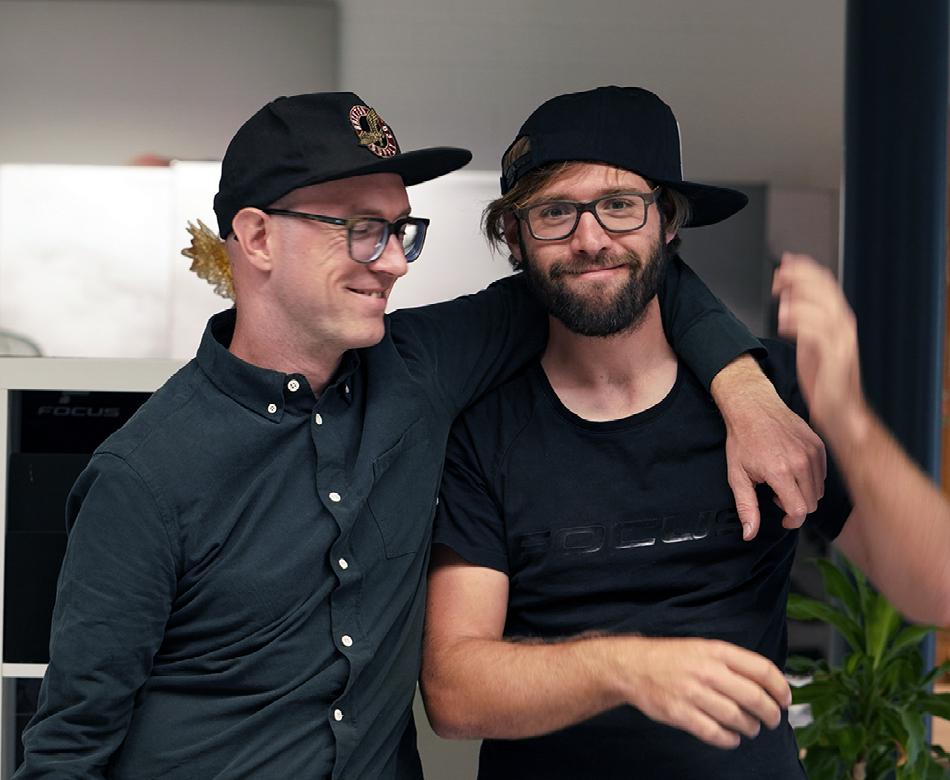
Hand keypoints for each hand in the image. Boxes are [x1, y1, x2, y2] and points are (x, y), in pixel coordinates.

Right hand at [612, 637, 790, 748]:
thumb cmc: (671, 658)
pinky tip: (730, 737)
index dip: (781, 688)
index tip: (786, 700)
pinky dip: (729, 740)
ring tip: (750, 728)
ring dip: (750, 728)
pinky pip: (714, 733)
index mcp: (717, 651)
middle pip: (755, 698)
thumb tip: (766, 684)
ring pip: (737, 718)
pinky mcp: (681, 713)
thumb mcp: (703, 648)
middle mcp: (708, 671)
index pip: (762, 670)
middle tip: (772, 720)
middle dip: (770, 714)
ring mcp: (694, 693)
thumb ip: (732, 663)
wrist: (633, 665)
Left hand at [711, 354, 825, 539]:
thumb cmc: (742, 441)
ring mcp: (813, 452)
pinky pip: (822, 474)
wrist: (753, 406)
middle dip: (795, 505)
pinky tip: (792, 468)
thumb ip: (746, 507)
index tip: (782, 519)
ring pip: (819, 490)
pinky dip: (810, 478)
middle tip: (775, 493)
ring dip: (803, 492)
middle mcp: (801, 462)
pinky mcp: (819, 445)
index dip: (792, 521)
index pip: (800, 511)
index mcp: (780, 472)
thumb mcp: (737, 476)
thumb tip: (749, 534)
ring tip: (782, 479)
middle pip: (812, 503)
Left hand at [772, 253, 867, 447]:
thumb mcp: (810, 343)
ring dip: (799, 299)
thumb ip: (801, 319)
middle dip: (800, 277)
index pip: (825, 283)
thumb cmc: (824, 378)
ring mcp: (841, 342)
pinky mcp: (835, 359)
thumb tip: (787, 295)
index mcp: (838, 320)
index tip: (784, 263)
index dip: (805, 269)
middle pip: (825, 289)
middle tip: (778, 276)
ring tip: (780, 299)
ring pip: (823, 307)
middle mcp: (843, 326)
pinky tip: (783, 322)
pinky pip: (817, 333)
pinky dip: (800, 323)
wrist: (841, 411)